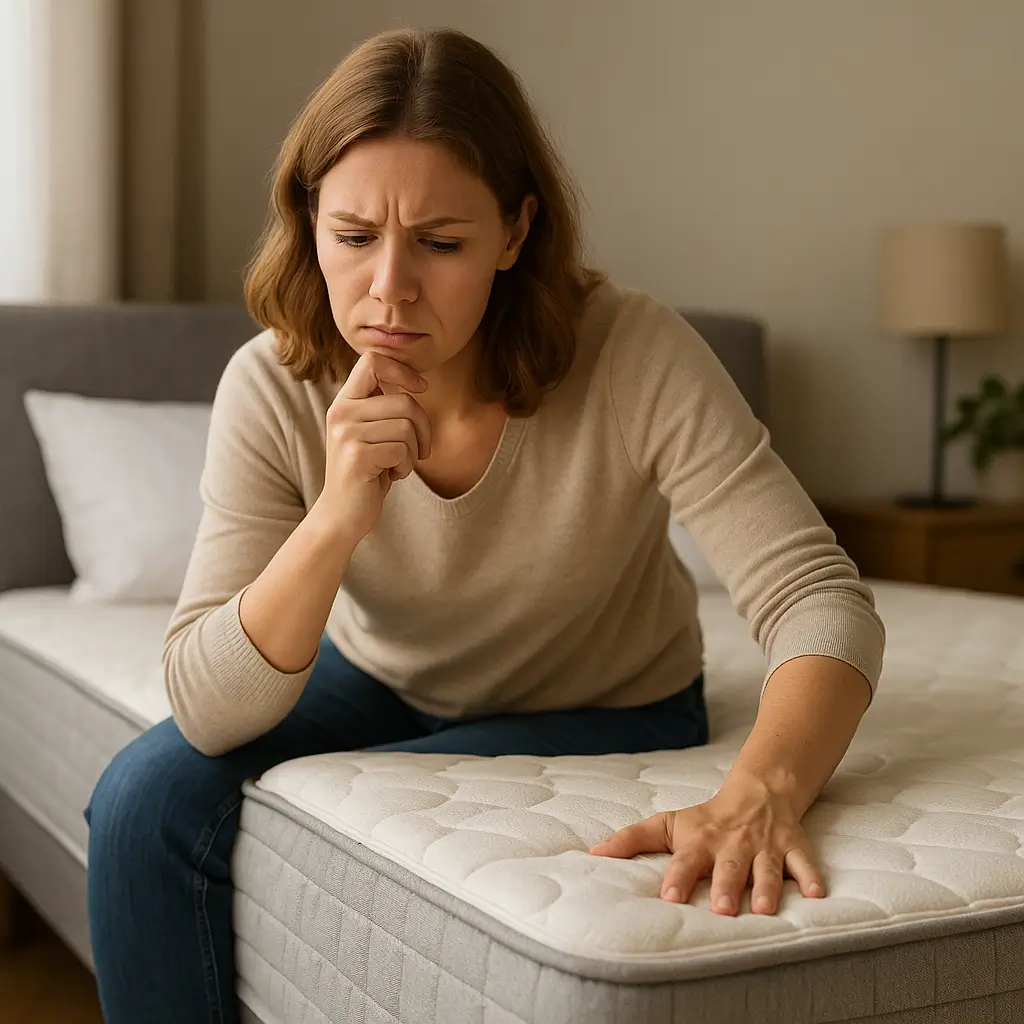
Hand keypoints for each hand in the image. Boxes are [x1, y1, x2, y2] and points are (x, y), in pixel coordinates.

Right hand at [317, 351, 431, 543]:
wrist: (342, 514)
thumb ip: (383, 406)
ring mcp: (347, 434)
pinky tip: (391, 476)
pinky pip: (402, 450)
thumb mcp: (372, 432)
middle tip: (419, 450)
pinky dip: (406, 466)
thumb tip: (417, 381)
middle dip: (423, 427)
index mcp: (345, 402)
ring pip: (406, 426)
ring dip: (413, 451)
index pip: (372, 361)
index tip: (420, 388)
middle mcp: (341, 412)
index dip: (403, 371)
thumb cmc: (367, 472)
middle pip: (404, 401)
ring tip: (398, 464)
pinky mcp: (357, 456)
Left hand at [587, 776, 824, 915]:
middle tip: (720, 909)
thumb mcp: (667, 824)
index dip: (677, 877)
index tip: (669, 897)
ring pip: (767, 868)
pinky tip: (818, 893)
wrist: (757, 791)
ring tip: (764, 910)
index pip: (685, 860)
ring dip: (767, 887)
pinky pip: (805, 861)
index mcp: (700, 842)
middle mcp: (732, 845)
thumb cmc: (705, 818)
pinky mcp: (793, 846)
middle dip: (725, 887)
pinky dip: (813, 876)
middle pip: (728, 868)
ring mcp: (764, 846)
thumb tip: (591, 856)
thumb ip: (631, 840)